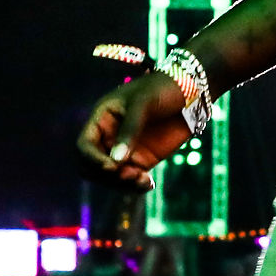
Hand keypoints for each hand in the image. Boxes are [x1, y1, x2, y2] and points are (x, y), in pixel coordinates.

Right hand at [78, 69, 197, 183]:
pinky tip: (149, 184)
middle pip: (93, 167)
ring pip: (111, 178)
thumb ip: (130, 129)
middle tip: (129, 175)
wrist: (190, 94)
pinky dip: (137, 186)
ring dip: (123, 184)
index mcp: (102, 119)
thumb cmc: (161, 89)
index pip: (85, 145)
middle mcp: (109, 137)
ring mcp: (125, 151)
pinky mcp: (142, 160)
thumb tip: (116, 161)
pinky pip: (132, 179)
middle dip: (107, 176)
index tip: (111, 166)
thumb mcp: (144, 102)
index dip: (92, 159)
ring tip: (143, 180)